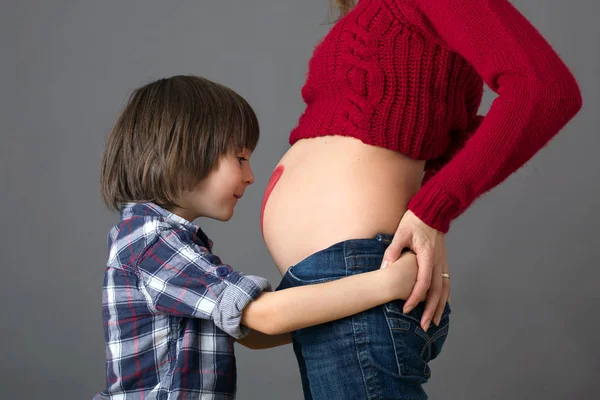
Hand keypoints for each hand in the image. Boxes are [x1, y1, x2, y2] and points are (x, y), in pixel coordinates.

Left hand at [380, 210, 449, 330]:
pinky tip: (442, 306)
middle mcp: (438, 262)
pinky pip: (447, 283)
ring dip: (440, 307)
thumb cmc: (415, 220)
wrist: (432, 210)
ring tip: (435, 323)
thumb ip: (393, 250)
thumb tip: (385, 268)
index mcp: (427, 256)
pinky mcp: (443, 262)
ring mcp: (443, 262)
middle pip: (437, 292)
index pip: (423, 283)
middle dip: (431, 311)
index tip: (406, 309)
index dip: (415, 298)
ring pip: (444, 290)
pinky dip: (445, 297)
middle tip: (425, 327)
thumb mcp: (401, 233)